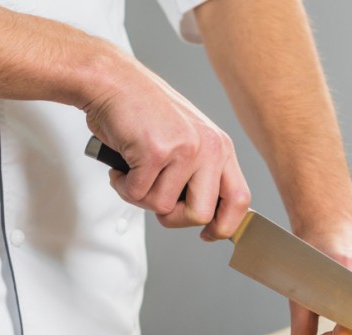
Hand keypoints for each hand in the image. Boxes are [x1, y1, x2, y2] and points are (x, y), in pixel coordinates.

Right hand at [82, 62, 249, 240]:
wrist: (113, 82)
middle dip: (173, 217)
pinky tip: (123, 163)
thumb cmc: (142, 114)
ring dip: (141, 196)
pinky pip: (138, 194)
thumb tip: (201, 215)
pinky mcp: (157, 152)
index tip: (207, 235)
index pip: (239, 199)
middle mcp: (209, 147)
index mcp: (220, 147)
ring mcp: (185, 149)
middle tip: (155, 198)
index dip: (224, 226)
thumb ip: (198, 174)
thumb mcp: (185, 140)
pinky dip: (123, 185)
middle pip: (201, 215)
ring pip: (163, 208)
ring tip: (135, 170)